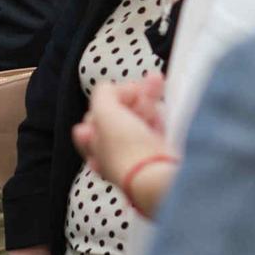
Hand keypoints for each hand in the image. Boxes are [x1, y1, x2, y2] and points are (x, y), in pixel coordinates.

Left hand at [73, 78, 173, 196]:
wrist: (158, 176)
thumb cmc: (127, 149)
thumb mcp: (104, 113)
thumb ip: (103, 95)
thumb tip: (112, 87)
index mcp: (95, 149)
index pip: (92, 121)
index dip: (103, 103)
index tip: (114, 94)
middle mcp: (116, 154)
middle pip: (119, 117)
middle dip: (128, 97)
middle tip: (137, 85)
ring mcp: (140, 154)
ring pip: (140, 119)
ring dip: (146, 96)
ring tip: (155, 79)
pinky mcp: (162, 153)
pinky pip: (158, 126)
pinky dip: (159, 108)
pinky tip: (161, 91)